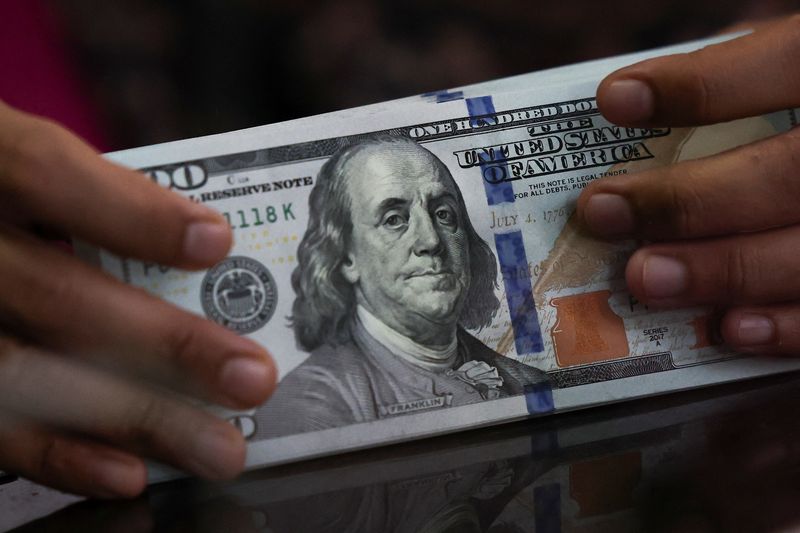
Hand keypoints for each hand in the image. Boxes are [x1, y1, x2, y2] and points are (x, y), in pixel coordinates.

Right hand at [0, 102, 275, 497]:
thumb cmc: (2, 197)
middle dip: (168, 344)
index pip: (48, 175)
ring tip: (218, 447)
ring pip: (27, 376)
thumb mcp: (25, 170)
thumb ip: (95, 200)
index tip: (218, 245)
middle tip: (253, 378)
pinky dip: (61, 456)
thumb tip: (212, 254)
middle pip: (57, 296)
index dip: (134, 213)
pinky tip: (129, 472)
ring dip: (137, 417)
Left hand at [577, 15, 799, 354]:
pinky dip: (792, 328)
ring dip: (725, 271)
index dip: (702, 85)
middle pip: (792, 175)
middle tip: (603, 211)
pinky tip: (731, 329)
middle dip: (690, 201)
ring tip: (644, 279)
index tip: (615, 100)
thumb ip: (762, 78)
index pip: (789, 61)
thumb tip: (654, 114)